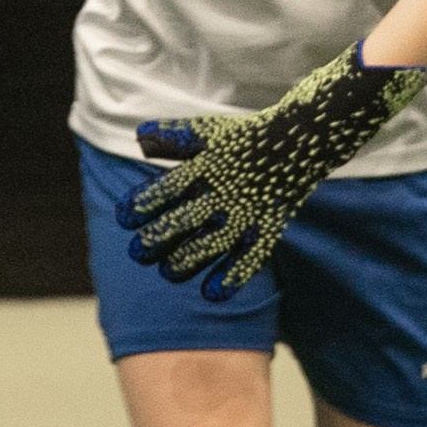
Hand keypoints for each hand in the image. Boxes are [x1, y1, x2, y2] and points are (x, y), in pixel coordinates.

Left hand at [120, 45, 426, 299]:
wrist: (302, 137)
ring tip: (168, 272)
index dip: (143, 204)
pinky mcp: (269, 227)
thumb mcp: (207, 132)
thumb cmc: (244, 137)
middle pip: (184, 221)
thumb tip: (138, 139)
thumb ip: (172, 138)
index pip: (167, 188)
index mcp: (206, 166)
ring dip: (186, 262)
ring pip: (211, 244)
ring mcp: (248, 211)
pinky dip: (232, 277)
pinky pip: (250, 256)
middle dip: (156, 239)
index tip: (125, 217)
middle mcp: (225, 191)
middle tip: (138, 253)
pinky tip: (210, 293)